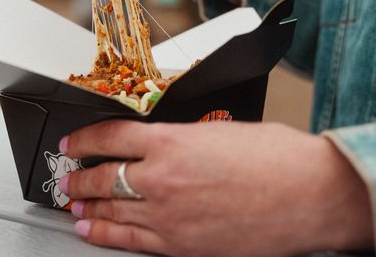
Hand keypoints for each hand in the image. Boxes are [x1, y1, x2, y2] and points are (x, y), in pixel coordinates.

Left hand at [59, 120, 372, 255]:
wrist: (309, 193)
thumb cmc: (272, 156)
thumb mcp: (216, 130)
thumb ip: (179, 138)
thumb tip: (158, 142)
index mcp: (171, 140)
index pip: (110, 136)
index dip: (84, 139)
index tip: (72, 142)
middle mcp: (162, 177)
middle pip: (104, 176)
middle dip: (79, 177)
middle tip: (67, 177)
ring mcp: (169, 215)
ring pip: (112, 208)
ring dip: (86, 205)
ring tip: (71, 203)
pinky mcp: (182, 246)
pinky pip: (131, 241)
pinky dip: (105, 234)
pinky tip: (91, 230)